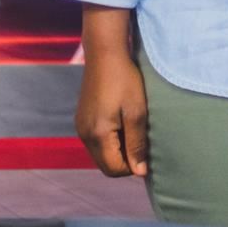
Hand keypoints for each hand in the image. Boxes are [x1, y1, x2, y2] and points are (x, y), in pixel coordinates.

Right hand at [75, 46, 149, 177]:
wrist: (105, 54)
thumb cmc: (125, 80)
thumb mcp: (137, 112)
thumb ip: (137, 144)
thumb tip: (140, 172)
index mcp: (97, 135)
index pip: (114, 169)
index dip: (133, 166)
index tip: (147, 150)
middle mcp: (84, 135)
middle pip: (106, 165)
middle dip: (125, 160)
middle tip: (142, 140)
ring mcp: (81, 127)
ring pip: (101, 154)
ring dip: (118, 150)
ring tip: (133, 129)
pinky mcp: (82, 120)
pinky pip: (96, 142)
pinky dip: (110, 141)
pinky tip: (122, 123)